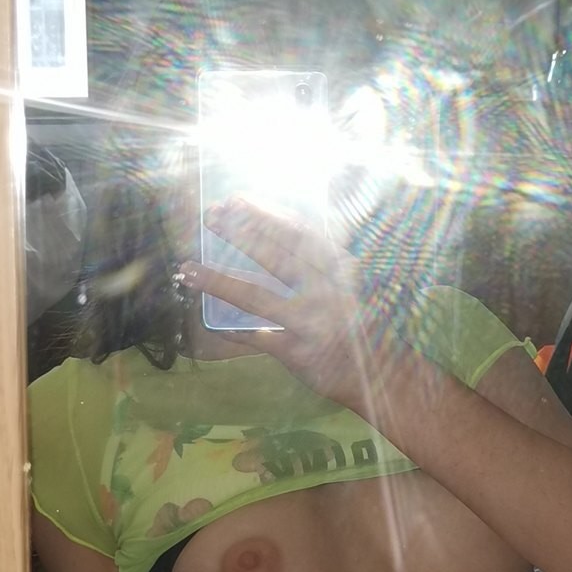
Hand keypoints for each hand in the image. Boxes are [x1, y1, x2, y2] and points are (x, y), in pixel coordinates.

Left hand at [180, 200, 406, 415]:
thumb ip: (317, 259)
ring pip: (257, 296)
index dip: (263, 214)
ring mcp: (312, 321)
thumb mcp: (346, 281)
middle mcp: (326, 289)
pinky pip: (257, 338)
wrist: (383, 372)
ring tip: (187, 269)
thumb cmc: (359, 321)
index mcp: (338, 267)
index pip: (296, 232)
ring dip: (218, 281)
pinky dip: (232, 330)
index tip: (236, 199)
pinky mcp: (300, 351)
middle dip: (239, 234)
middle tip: (210, 217)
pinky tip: (209, 324)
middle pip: (275, 255)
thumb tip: (271, 230)